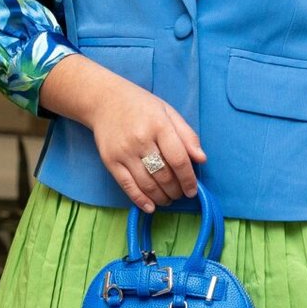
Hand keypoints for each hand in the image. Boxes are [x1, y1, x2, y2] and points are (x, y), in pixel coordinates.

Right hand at [89, 80, 205, 211]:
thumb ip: (187, 135)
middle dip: (176, 190)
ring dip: (161, 197)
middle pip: (164, 175)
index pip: (178, 159)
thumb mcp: (168, 112)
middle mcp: (141, 140)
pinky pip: (127, 185)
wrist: (104, 100)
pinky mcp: (110, 161)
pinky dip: (140, 200)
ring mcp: (124, 152)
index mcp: (159, 125)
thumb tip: (202, 159)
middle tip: (180, 194)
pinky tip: (150, 206)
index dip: (188, 179)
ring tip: (168, 199)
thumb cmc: (141, 106)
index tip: (193, 190)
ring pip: (147, 184)